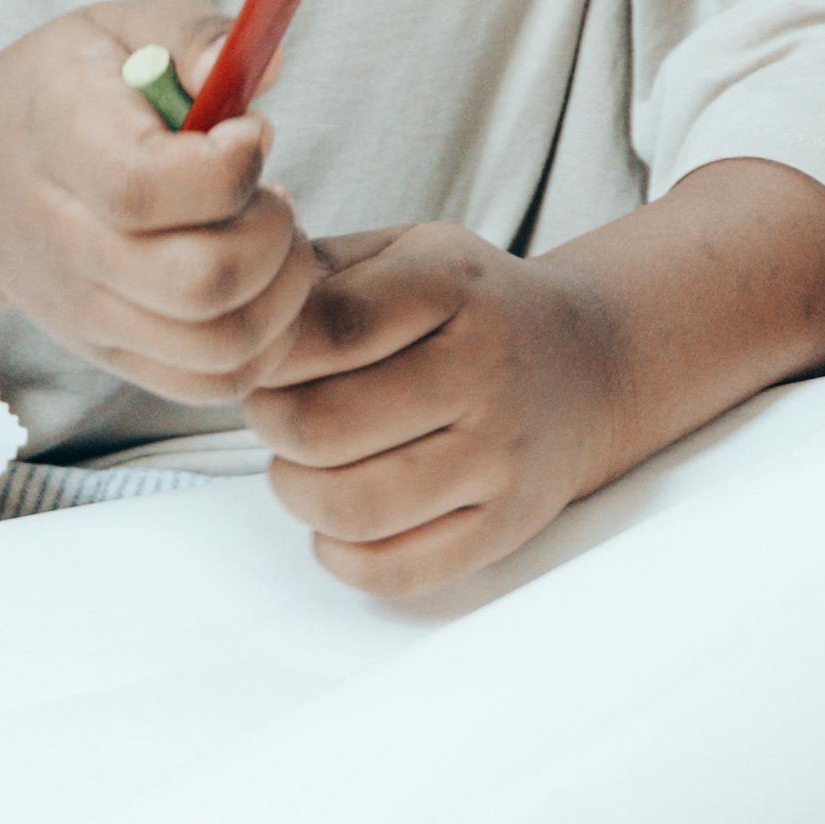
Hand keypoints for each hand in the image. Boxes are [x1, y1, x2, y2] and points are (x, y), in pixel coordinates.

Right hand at [0, 0, 317, 403]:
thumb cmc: (62, 92)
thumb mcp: (116, 28)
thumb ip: (193, 34)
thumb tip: (272, 65)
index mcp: (63, 146)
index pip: (148, 190)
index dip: (230, 164)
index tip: (248, 129)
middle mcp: (70, 247)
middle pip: (200, 282)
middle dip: (272, 230)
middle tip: (268, 189)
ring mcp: (90, 316)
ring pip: (222, 345)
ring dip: (283, 287)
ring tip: (269, 232)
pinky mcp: (115, 356)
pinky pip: (216, 381)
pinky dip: (270, 338)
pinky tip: (261, 277)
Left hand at [239, 224, 625, 594]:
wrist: (589, 364)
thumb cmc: (473, 308)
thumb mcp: (410, 252)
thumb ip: (322, 270)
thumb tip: (235, 310)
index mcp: (454, 286)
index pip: (327, 329)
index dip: (266, 353)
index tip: (262, 357)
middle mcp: (486, 370)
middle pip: (319, 427)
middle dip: (271, 424)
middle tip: (277, 411)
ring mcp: (500, 457)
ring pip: (347, 507)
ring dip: (297, 491)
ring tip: (306, 463)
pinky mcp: (505, 526)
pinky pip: (391, 572)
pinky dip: (339, 553)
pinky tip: (340, 517)